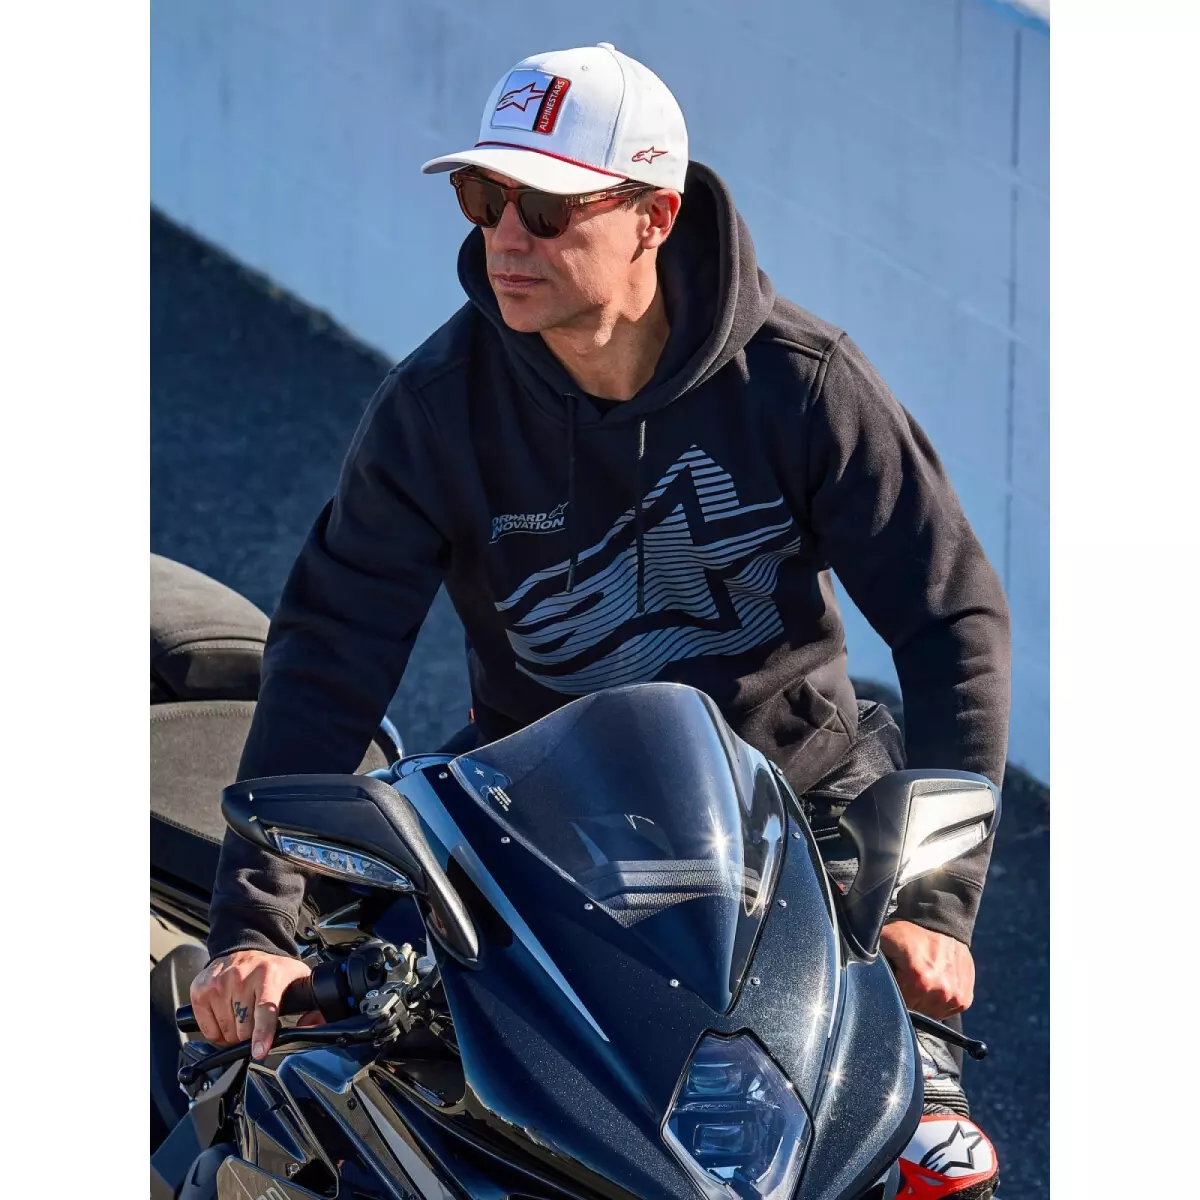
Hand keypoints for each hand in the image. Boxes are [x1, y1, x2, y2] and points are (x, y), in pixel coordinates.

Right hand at [189, 950, 315, 1059]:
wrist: (244, 949)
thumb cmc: (272, 970)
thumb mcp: (297, 978)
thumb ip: (311, 1003)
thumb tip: (313, 1024)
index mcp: (268, 975)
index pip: (265, 1009)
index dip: (262, 1034)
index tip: (260, 1051)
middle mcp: (241, 978)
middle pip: (243, 1029)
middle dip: (250, 1036)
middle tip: (256, 1023)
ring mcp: (219, 984)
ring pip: (225, 1032)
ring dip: (234, 1034)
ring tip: (242, 1017)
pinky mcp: (200, 990)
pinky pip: (207, 1029)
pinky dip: (217, 1032)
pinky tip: (226, 1017)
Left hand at [878, 920, 974, 1019]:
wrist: (941, 922)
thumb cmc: (911, 932)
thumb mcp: (884, 938)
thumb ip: (870, 958)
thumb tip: (858, 975)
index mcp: (918, 980)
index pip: (897, 1003)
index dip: (892, 991)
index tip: (894, 977)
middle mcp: (940, 992)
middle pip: (914, 1010)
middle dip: (907, 996)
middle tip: (907, 976)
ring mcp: (954, 997)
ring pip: (929, 1014)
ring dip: (923, 1001)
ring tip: (921, 978)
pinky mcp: (964, 999)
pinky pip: (945, 1011)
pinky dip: (938, 1001)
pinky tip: (934, 982)